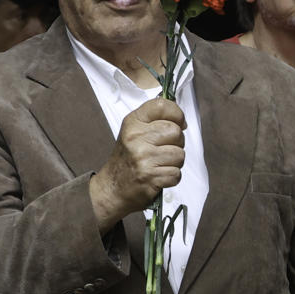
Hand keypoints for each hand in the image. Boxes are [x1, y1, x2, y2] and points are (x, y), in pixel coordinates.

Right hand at [88, 97, 184, 230]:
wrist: (112, 188)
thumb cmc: (128, 159)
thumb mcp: (135, 133)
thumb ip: (155, 122)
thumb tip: (182, 120)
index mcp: (133, 122)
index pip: (161, 105)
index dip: (177, 113)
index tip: (178, 123)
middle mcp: (136, 137)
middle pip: (176, 132)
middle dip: (177, 143)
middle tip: (164, 150)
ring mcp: (142, 157)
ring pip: (179, 154)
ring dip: (175, 162)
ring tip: (160, 164)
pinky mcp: (149, 176)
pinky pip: (176, 173)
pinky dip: (171, 177)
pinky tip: (158, 176)